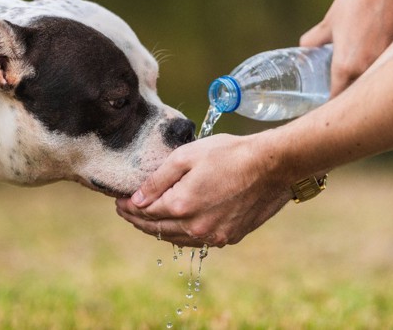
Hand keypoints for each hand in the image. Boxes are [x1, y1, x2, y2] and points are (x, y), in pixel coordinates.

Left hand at [115, 133, 293, 246]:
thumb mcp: (187, 156)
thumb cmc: (230, 153)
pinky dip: (181, 233)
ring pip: (175, 238)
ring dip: (158, 228)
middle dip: (137, 219)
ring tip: (146, 218)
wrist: (273, 166)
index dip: (127, 206)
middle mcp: (196, 227)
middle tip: (125, 210)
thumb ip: (158, 179)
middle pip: (156, 228)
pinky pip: (196, 239)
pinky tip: (176, 223)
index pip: (144, 211)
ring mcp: (214, 235)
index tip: (118, 200)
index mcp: (181, 205)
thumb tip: (136, 199)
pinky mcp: (229, 237)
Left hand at [300, 0, 392, 95]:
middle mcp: (366, 70)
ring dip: (366, 84)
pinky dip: (379, 69)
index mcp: (345, 67)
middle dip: (349, 97)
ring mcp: (385, 63)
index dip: (330, 104)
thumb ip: (312, 42)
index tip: (326, 105)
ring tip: (358, 78)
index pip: (336, 99)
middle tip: (341, 92)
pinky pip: (386, 69)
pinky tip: (375, 61)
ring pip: (373, 84)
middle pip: (356, 95)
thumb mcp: (327, 25)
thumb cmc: (353, 2)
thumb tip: (302, 50)